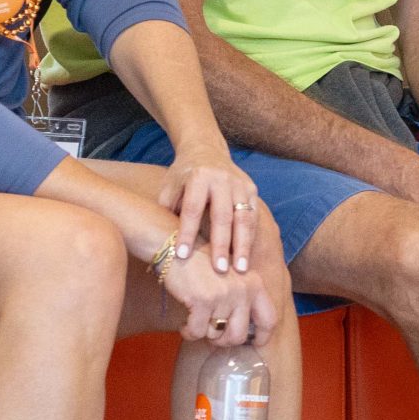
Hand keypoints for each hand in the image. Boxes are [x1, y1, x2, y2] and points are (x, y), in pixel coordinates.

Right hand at [156, 236, 274, 348]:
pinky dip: (189, 332)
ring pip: (215, 335)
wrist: (175, 246)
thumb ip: (243, 297)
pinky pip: (197, 332)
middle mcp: (243, 290)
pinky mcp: (202, 300)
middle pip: (239, 335)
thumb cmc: (202, 264)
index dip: (263, 336)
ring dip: (203, 333)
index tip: (253, 344)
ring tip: (195, 323)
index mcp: (255, 284)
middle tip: (212, 336)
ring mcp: (224, 295)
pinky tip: (184, 325)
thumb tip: (244, 334)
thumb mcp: (232, 275)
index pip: (270, 319)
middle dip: (223, 341)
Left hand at [158, 147, 260, 275]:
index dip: (187, 233)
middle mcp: (223, 179)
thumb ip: (168, 209)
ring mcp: (241, 184)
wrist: (207, 150)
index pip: (193, 209)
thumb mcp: (170, 185)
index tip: (183, 256)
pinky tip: (246, 258)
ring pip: (244, 219)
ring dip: (243, 246)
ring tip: (241, 270)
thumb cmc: (183, 175)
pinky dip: (250, 238)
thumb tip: (165, 240)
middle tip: (219, 270)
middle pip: (223, 216)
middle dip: (222, 245)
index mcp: (199, 176)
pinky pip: (253, 218)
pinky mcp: (253, 190)